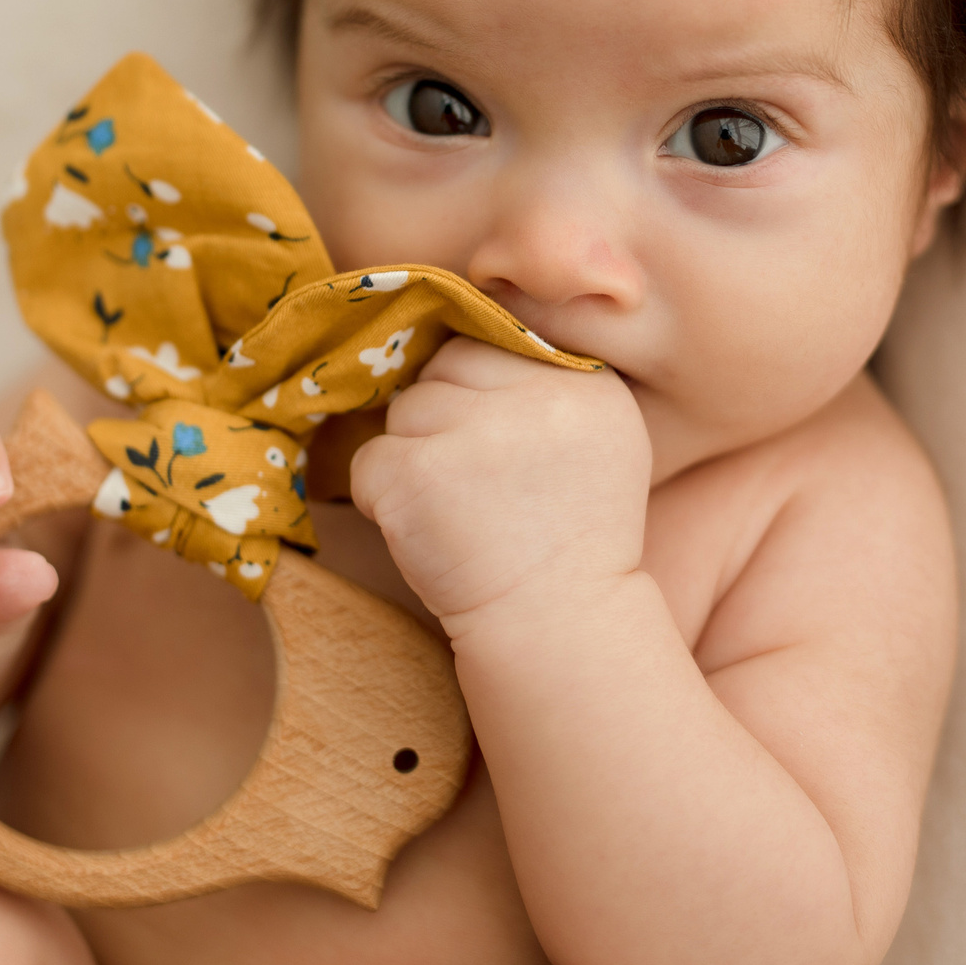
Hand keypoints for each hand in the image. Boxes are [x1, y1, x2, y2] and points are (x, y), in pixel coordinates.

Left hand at [353, 338, 650, 631]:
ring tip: (458, 513)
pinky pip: (368, 461)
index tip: (495, 450)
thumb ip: (548, 385)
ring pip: (404, 411)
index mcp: (590, 384)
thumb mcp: (597, 442)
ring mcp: (476, 434)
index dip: (480, 394)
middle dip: (444, 419)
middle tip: (473, 486)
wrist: (557, 630)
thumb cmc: (569, 539)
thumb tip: (463, 335)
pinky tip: (429, 534)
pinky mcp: (417, 475)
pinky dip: (384, 500)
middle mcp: (540, 397)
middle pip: (445, 366)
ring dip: (414, 459)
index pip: (496, 343)